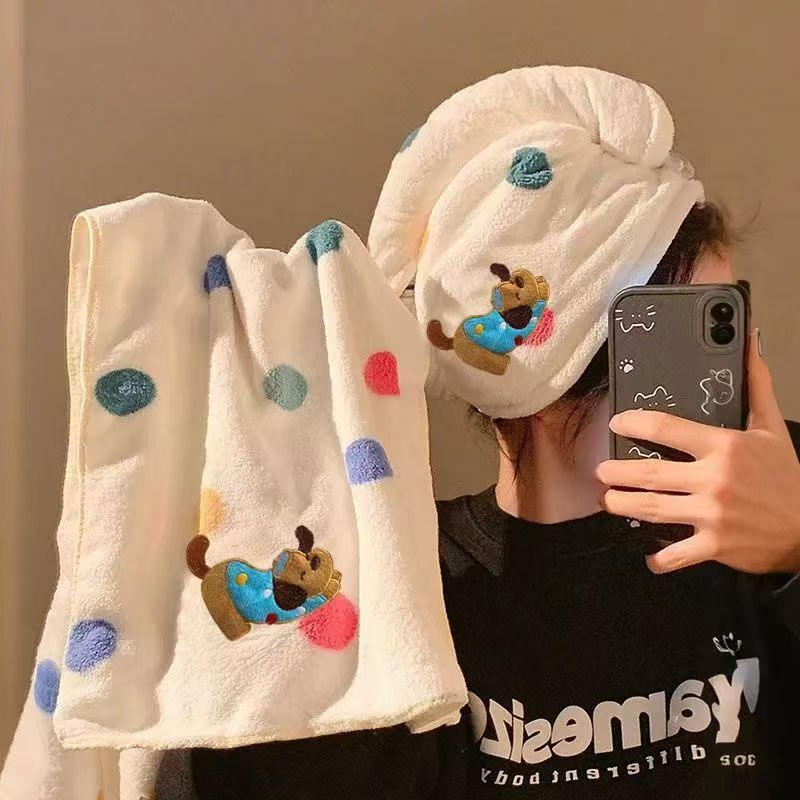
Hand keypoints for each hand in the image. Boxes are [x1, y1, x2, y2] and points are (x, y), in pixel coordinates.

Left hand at [596, 330, 799, 574]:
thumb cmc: (786, 477)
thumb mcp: (771, 428)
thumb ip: (756, 385)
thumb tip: (749, 342)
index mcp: (723, 447)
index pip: (666, 427)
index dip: (633, 423)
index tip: (617, 423)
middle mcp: (713, 480)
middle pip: (649, 474)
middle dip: (616, 473)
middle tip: (601, 472)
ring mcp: (711, 515)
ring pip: (651, 509)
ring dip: (622, 505)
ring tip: (608, 500)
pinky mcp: (714, 546)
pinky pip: (676, 554)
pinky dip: (659, 558)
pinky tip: (650, 555)